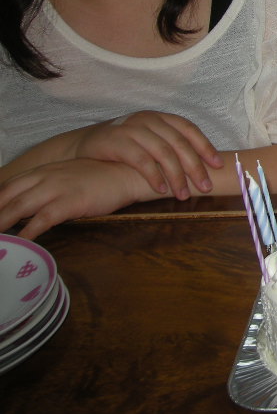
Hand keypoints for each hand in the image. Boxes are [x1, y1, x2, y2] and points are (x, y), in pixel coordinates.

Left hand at [0, 158, 152, 239]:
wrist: (127, 174)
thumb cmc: (100, 178)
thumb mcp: (68, 176)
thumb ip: (48, 187)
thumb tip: (29, 208)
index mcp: (44, 170)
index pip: (8, 186)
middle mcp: (46, 177)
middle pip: (7, 196)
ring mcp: (57, 188)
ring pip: (19, 207)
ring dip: (2, 224)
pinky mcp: (71, 201)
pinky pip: (42, 219)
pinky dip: (28, 232)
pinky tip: (21, 243)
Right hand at [71, 112, 220, 199]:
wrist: (84, 146)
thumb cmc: (125, 147)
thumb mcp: (149, 141)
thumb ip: (170, 148)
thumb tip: (203, 167)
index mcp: (160, 118)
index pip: (189, 129)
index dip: (205, 147)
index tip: (218, 165)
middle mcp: (148, 120)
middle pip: (179, 143)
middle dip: (194, 167)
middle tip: (205, 187)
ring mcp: (132, 128)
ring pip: (162, 152)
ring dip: (176, 176)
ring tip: (183, 195)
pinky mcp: (116, 141)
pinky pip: (141, 160)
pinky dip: (153, 176)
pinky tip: (161, 189)